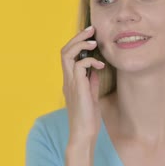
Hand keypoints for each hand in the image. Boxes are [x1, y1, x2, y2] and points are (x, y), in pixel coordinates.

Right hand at [61, 26, 104, 143]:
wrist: (84, 135)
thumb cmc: (88, 119)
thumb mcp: (91, 97)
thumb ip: (91, 82)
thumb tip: (95, 70)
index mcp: (70, 81)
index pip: (67, 55)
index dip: (77, 43)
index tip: (90, 36)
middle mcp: (67, 80)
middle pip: (64, 51)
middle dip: (77, 38)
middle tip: (91, 30)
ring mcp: (71, 84)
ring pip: (67, 55)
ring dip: (81, 45)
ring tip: (94, 42)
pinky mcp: (78, 88)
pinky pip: (79, 66)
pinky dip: (89, 61)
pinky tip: (100, 65)